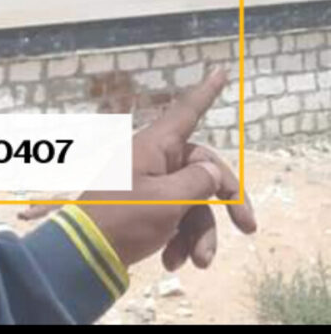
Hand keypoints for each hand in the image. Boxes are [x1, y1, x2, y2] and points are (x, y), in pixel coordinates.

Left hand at [18, 65, 256, 272]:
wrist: (85, 256)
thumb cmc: (125, 220)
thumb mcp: (168, 201)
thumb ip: (198, 183)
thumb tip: (211, 173)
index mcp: (155, 147)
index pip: (186, 113)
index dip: (205, 94)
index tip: (220, 71)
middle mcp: (153, 161)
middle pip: (203, 172)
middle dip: (226, 203)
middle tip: (249, 228)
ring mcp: (148, 187)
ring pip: (192, 203)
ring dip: (200, 234)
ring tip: (197, 262)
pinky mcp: (144, 212)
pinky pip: (175, 220)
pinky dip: (179, 242)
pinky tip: (171, 262)